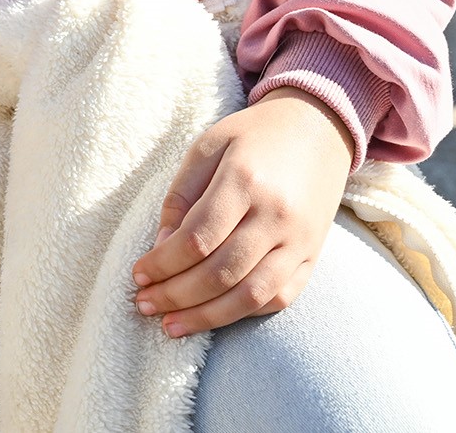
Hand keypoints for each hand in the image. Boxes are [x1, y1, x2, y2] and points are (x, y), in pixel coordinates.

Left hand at [131, 87, 352, 336]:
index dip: (163, 263)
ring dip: (206, 317)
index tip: (138, 274)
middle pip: (221, 272)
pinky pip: (279, 297)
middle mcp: (276, 215)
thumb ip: (181, 195)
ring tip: (171, 325)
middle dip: (176, 295)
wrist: (317, 129)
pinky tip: (214, 315)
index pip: (197, 238)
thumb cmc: (252, 136)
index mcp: (245, 179)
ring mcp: (300, 240)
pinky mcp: (313, 256)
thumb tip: (162, 246)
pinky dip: (243, 312)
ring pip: (250, 295)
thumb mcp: (207, 147)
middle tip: (144, 304)